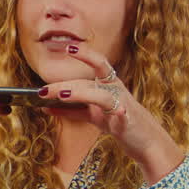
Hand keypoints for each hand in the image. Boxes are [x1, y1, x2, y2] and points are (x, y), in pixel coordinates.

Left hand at [40, 46, 183, 183]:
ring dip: (80, 94)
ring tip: (61, 96)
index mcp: (108, 84)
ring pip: (99, 95)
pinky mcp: (128, 120)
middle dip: (64, 85)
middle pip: (88, 81)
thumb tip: (46, 107)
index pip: (96, 63)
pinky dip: (119, 112)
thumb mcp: (94, 116)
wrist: (146, 141)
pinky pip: (122, 115)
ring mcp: (122, 103)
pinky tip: (118, 112)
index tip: (66, 47)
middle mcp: (115, 89)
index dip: (84, 53)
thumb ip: (73, 111)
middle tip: (41, 91)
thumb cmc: (120, 123)